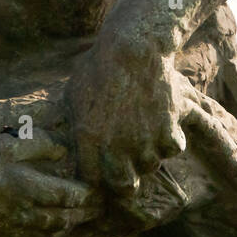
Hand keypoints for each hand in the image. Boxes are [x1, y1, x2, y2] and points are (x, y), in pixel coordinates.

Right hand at [0, 132, 100, 236]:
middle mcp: (27, 215)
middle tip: (99, 208)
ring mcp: (17, 234)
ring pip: (53, 234)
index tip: (99, 190)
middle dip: (86, 213)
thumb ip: (37, 144)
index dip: (89, 194)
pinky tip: (52, 230)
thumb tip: (63, 151)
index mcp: (29, 188)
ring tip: (78, 217)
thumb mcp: (3, 145)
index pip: (71, 195)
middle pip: (67, 218)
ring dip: (69, 225)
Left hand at [65, 35, 187, 195]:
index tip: (101, 175)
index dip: (96, 181)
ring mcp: (144, 141)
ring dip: (148, 156)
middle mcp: (117, 148)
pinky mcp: (169, 130)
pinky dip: (170, 140)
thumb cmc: (99, 67)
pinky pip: (173, 148)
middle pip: (124, 187)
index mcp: (88, 140)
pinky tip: (164, 125)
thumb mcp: (74, 95)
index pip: (91, 182)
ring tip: (145, 136)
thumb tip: (63, 141)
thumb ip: (73, 124)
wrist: (133, 49)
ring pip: (150, 166)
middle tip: (128, 170)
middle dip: (125, 182)